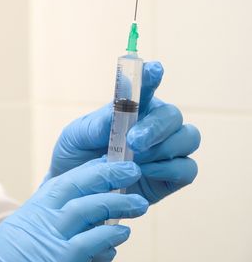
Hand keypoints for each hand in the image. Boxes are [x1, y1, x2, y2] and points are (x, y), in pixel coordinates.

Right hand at [0, 160, 148, 261]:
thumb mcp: (21, 235)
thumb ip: (47, 222)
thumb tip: (79, 217)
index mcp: (31, 211)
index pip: (63, 181)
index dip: (88, 169)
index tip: (109, 162)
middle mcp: (39, 218)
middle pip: (75, 186)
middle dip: (105, 174)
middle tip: (131, 170)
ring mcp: (49, 237)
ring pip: (87, 208)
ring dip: (117, 203)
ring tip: (139, 204)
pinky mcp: (59, 260)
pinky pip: (90, 241)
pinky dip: (110, 235)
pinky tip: (123, 233)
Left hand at [47, 62, 199, 203]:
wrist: (75, 192)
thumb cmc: (76, 157)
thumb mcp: (75, 137)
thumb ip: (96, 124)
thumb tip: (118, 111)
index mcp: (132, 108)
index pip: (146, 87)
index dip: (152, 76)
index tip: (154, 68)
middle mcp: (154, 125)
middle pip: (173, 115)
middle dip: (156, 127)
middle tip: (133, 141)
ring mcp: (166, 151)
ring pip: (188, 138)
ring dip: (163, 148)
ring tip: (135, 160)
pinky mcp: (172, 176)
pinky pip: (187, 168)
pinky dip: (168, 170)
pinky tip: (143, 174)